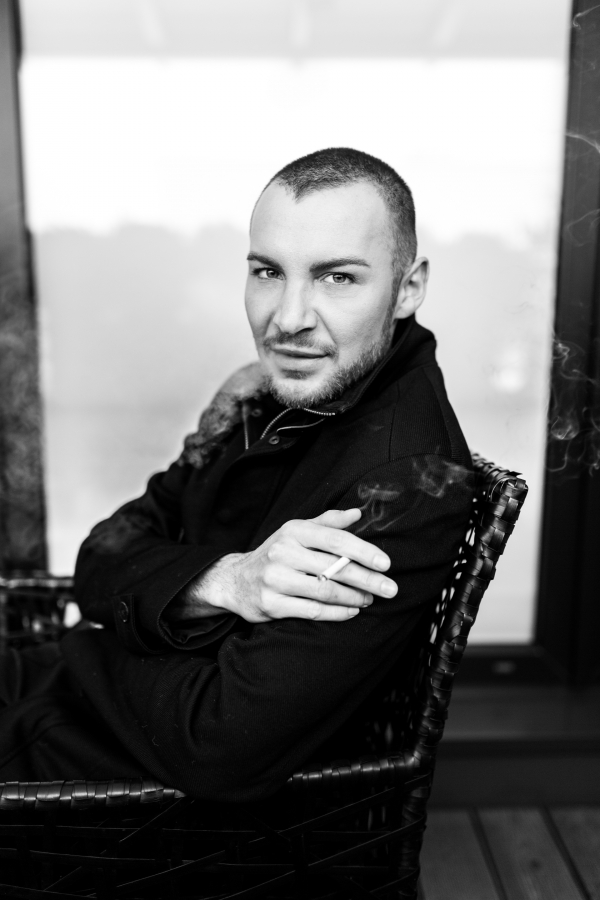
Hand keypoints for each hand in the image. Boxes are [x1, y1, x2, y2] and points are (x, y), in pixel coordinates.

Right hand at [195, 509, 397, 622]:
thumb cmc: (277, 553)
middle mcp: (283, 552)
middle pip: (335, 568)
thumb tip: (358, 513)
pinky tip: (352, 610)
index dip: (364, 551)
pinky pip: (313, 611)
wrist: (236, 580)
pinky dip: (337, 613)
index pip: (336, 539)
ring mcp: (275, 579)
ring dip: (354, 597)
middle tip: (391, 588)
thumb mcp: (297, 531)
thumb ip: (328, 522)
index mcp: (294, 530)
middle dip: (368, 579)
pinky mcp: (271, 604)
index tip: (386, 563)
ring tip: (371, 599)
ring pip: (326, 592)